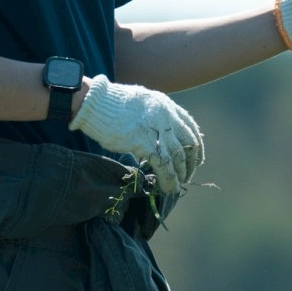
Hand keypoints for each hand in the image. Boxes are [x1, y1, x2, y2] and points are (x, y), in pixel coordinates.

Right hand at [73, 75, 204, 194]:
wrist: (94, 102)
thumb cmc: (111, 104)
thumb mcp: (141, 103)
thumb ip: (154, 115)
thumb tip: (159, 131)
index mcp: (166, 104)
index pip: (190, 126)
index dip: (197, 145)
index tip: (197, 158)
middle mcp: (166, 115)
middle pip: (189, 143)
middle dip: (191, 162)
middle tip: (187, 175)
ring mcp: (156, 129)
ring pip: (178, 157)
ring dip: (181, 174)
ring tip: (178, 185)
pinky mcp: (144, 142)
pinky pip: (164, 165)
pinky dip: (169, 179)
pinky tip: (168, 188)